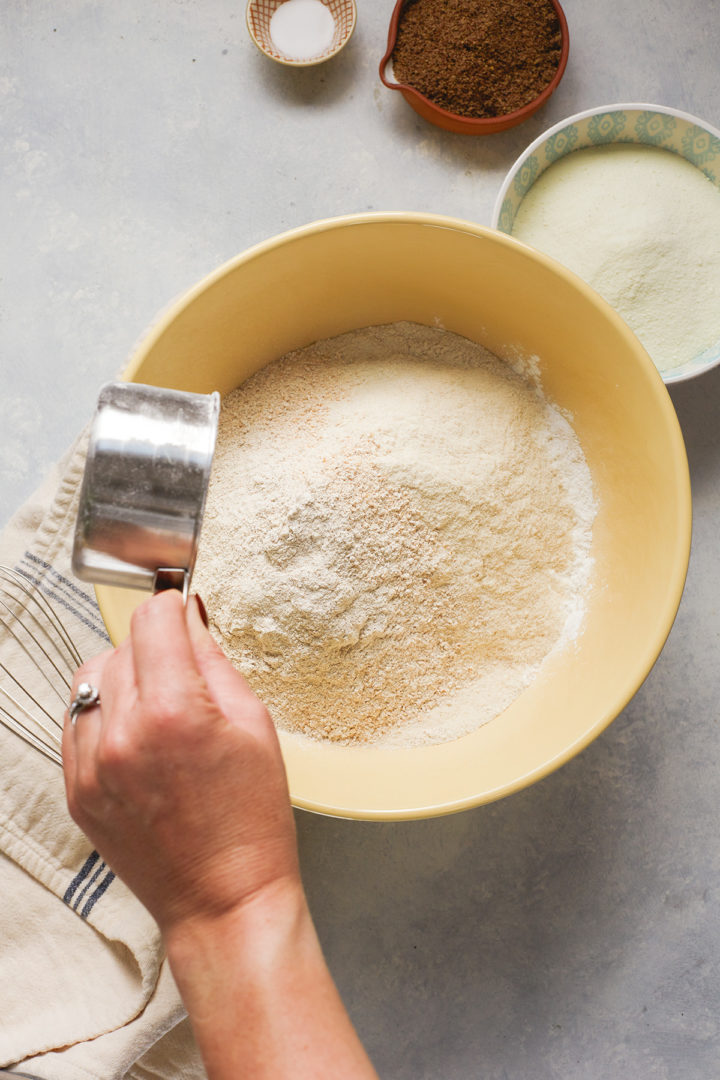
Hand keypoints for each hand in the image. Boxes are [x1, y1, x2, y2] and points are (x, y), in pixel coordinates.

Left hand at [62, 589, 299, 936]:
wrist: (223, 899)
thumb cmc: (251, 819)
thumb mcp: (254, 724)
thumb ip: (213, 659)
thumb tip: (188, 615)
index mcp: (174, 712)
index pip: (152, 620)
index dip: (174, 610)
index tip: (185, 618)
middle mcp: (122, 735)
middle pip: (121, 646)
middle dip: (154, 649)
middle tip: (186, 680)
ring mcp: (91, 767)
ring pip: (92, 680)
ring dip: (124, 680)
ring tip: (160, 711)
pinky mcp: (76, 791)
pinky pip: (76, 723)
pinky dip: (104, 717)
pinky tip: (139, 740)